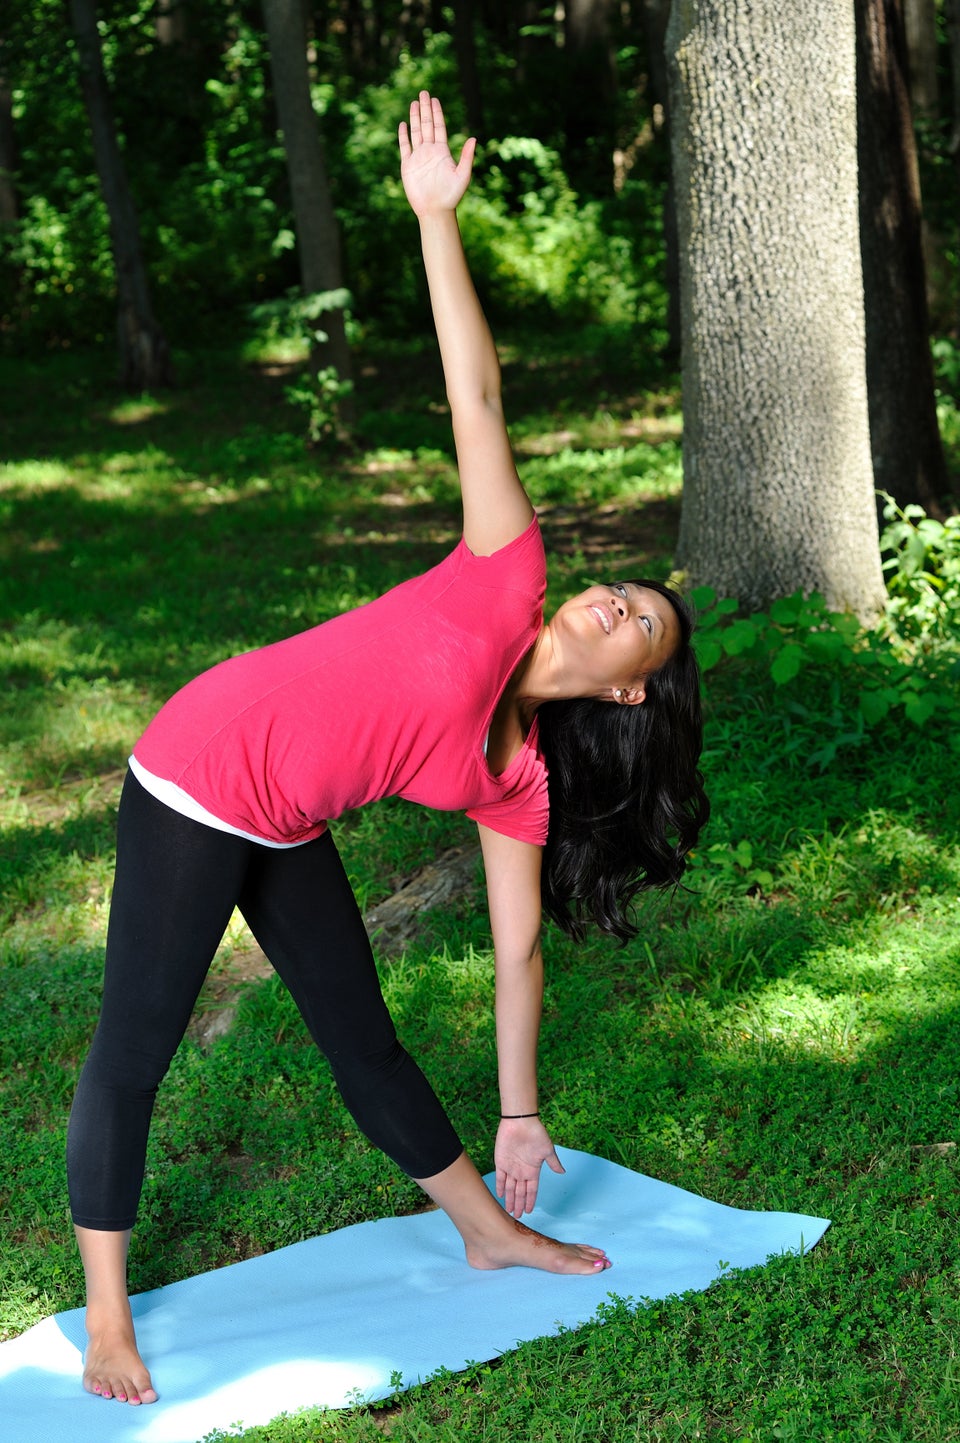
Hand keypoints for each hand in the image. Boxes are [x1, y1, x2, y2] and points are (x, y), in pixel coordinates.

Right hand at [398, 90, 476, 217]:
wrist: (435, 210)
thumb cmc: (451, 196)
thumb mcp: (463, 175)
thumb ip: (467, 156)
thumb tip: (473, 138)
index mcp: (442, 151)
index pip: (439, 127)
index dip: (437, 113)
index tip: (435, 99)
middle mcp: (430, 151)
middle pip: (427, 125)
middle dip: (425, 109)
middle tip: (424, 93)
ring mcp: (418, 157)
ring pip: (416, 133)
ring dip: (414, 118)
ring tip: (414, 103)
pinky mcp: (408, 166)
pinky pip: (404, 147)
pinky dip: (403, 136)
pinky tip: (403, 124)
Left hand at [495, 1116, 564, 1217]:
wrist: (520, 1122)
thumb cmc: (536, 1134)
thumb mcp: (547, 1150)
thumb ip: (553, 1162)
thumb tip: (563, 1172)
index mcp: (533, 1170)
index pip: (532, 1190)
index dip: (530, 1201)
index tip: (530, 1211)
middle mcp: (521, 1171)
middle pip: (520, 1192)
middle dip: (519, 1204)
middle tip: (517, 1217)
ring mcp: (511, 1167)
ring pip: (510, 1188)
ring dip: (510, 1199)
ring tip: (510, 1211)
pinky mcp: (501, 1162)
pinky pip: (500, 1178)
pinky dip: (500, 1187)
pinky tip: (500, 1195)